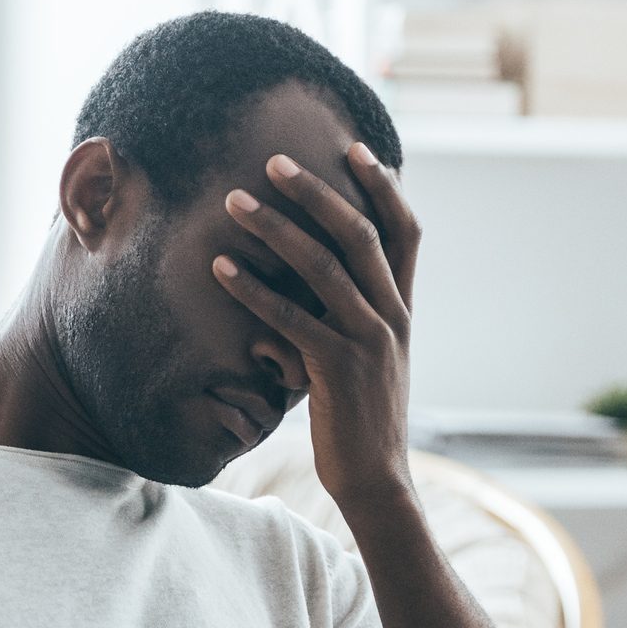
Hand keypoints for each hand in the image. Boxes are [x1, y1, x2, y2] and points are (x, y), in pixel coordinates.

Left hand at [211, 143, 420, 506]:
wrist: (376, 478)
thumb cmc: (360, 418)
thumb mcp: (369, 358)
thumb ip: (353, 315)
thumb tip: (316, 279)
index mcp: (402, 310)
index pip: (406, 232)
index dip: (383, 188)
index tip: (355, 149)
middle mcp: (392, 317)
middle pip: (359, 235)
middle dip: (315, 192)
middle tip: (273, 160)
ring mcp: (368, 341)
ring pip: (323, 268)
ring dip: (274, 228)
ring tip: (235, 201)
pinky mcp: (337, 369)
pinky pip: (290, 318)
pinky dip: (253, 290)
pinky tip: (220, 269)